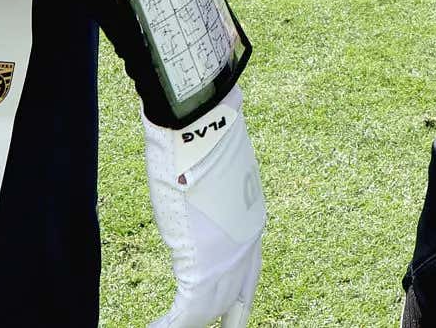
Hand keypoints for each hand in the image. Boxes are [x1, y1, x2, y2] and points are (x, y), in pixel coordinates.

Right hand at [143, 88, 265, 327]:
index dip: (237, 296)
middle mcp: (248, 247)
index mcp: (252, 222)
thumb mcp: (209, 163)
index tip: (229, 313)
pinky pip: (183, 318)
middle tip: (217, 327)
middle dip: (224, 319)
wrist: (201, 127)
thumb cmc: (200, 132)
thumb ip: (204, 177)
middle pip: (236, 301)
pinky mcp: (203, 273)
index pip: (249, 273)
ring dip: (185, 324)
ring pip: (208, 312)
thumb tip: (189, 149)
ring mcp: (230, 262)